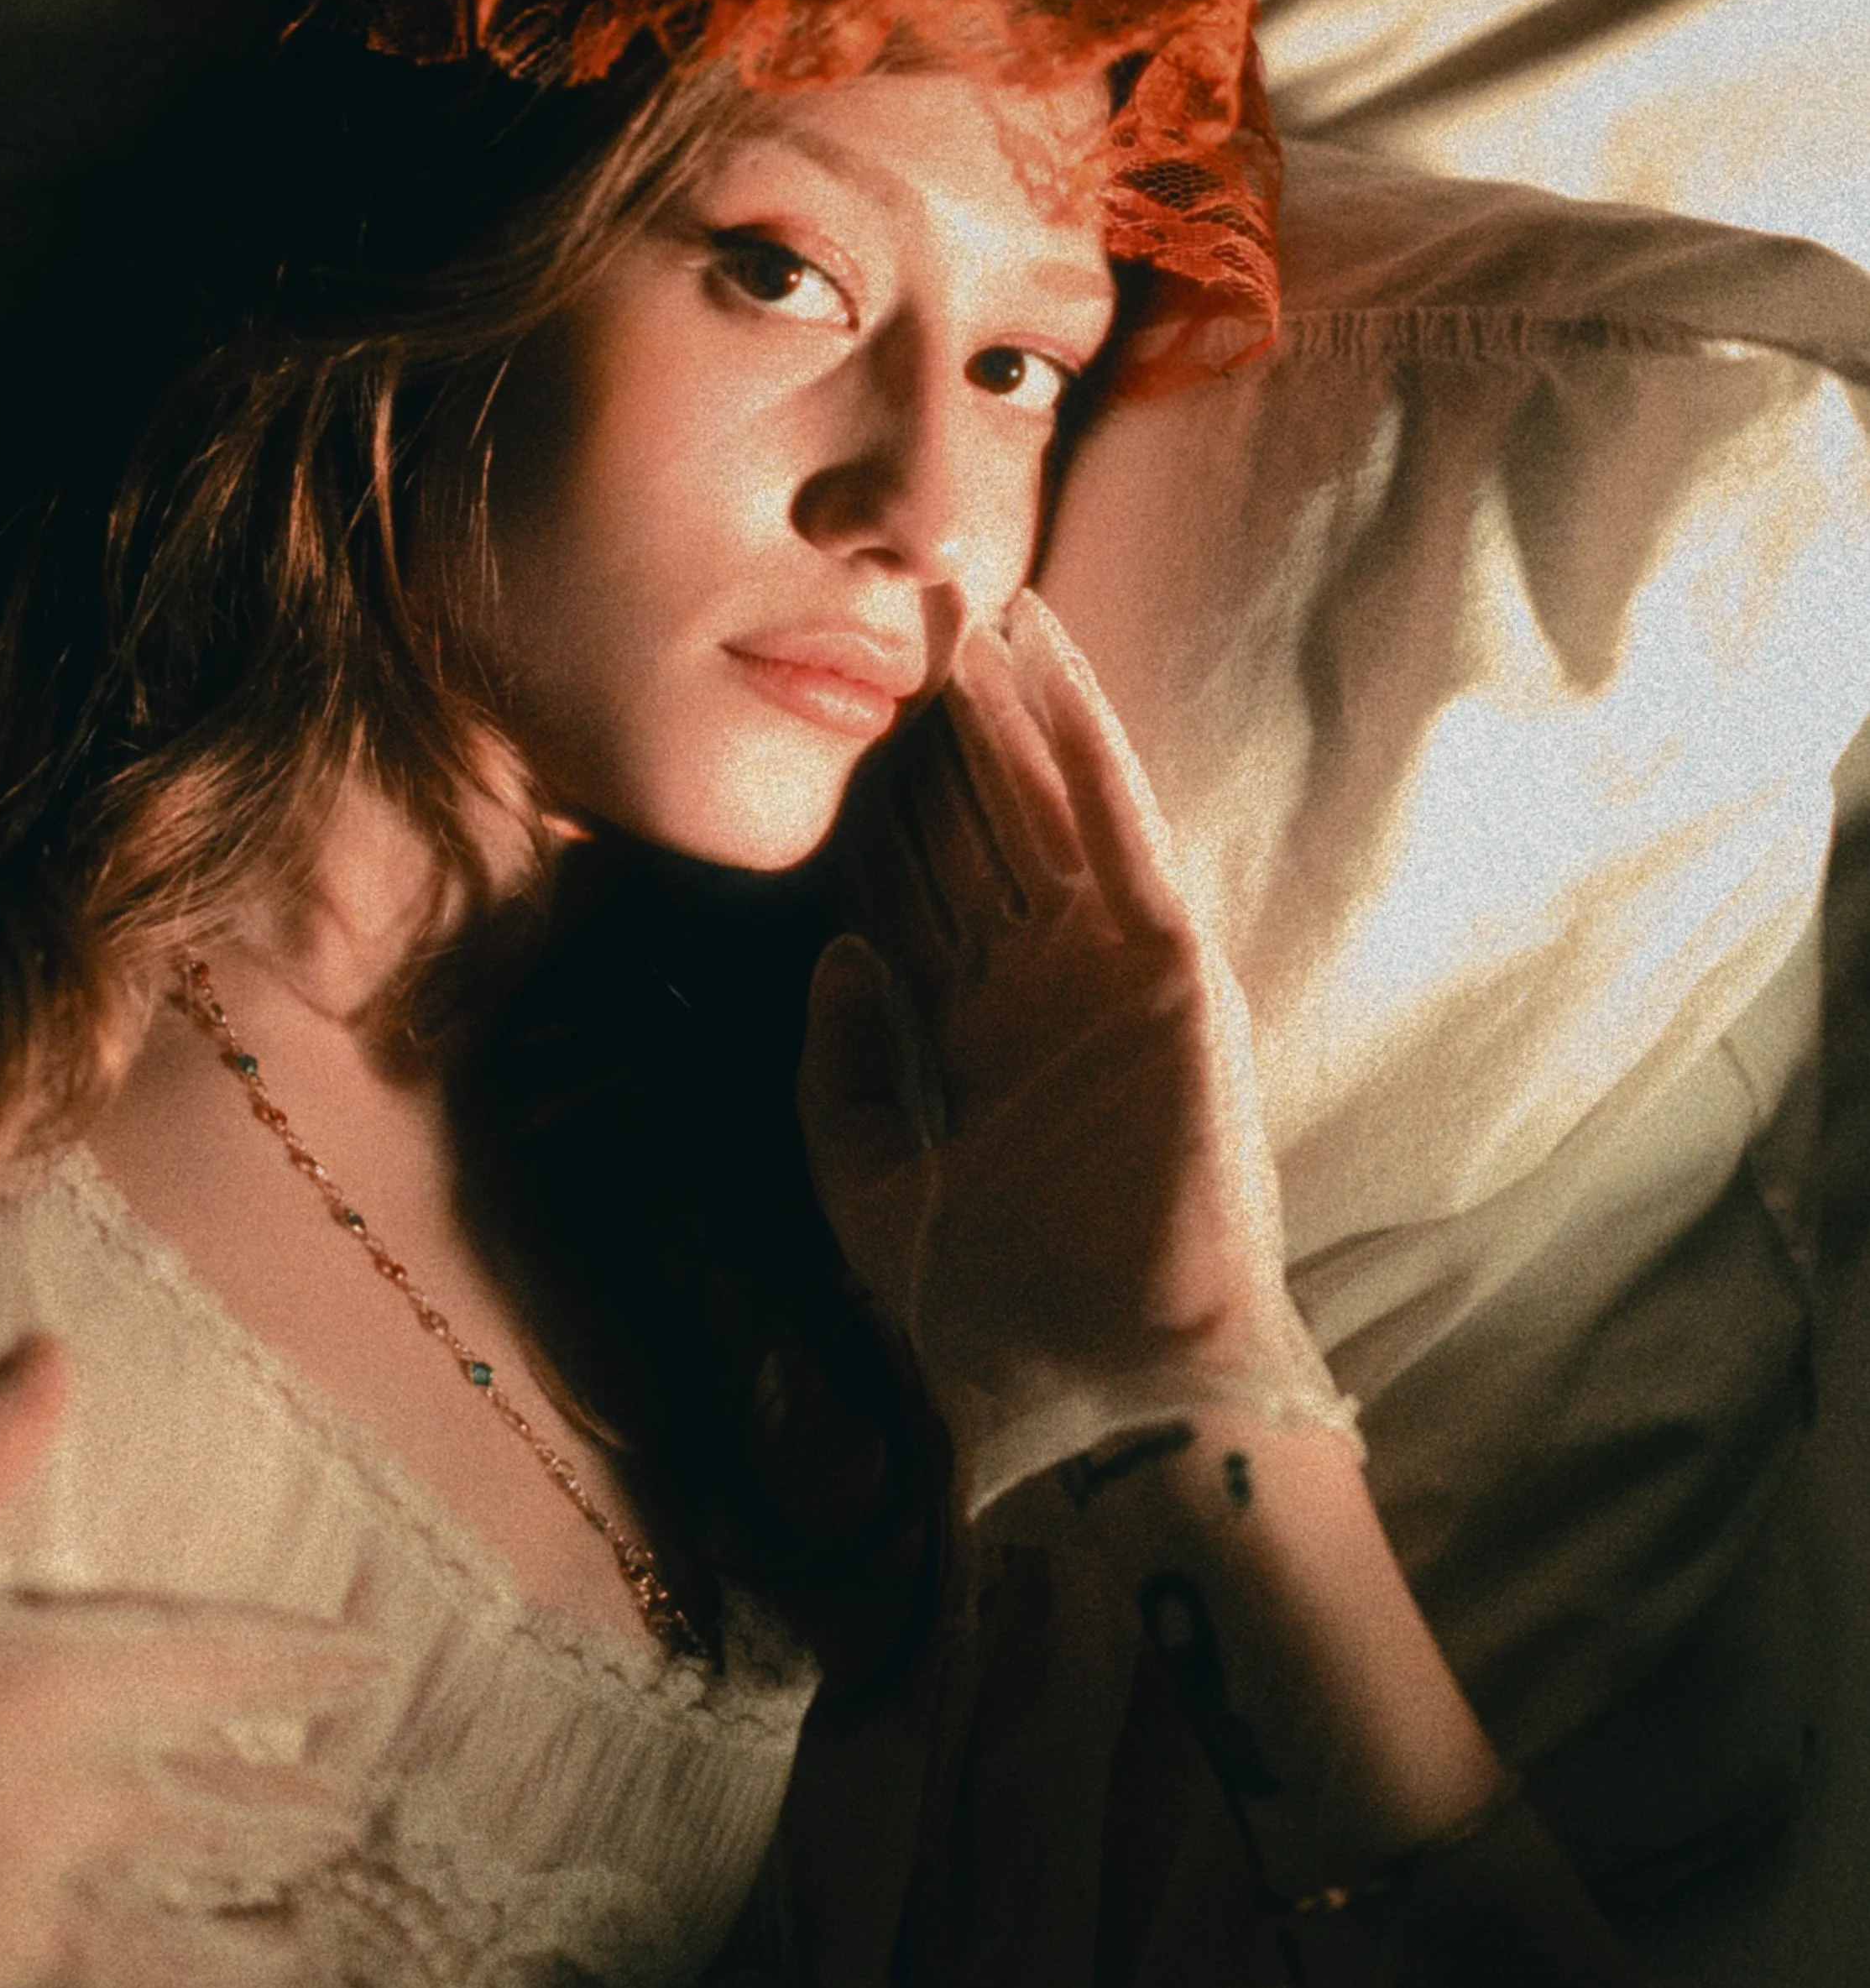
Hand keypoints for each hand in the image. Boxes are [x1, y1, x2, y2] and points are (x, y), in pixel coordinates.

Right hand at [0, 1288, 378, 1987]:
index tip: (373, 1669)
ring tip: (318, 1952)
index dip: (304, 1666)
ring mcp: (24, 1952)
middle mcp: (64, 1816)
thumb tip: (52, 1359)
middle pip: (232, 1818)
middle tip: (357, 1825)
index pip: (222, 1665)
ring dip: (269, 1956)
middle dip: (302, 1820)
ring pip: (198, 1959)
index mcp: (41, 1679)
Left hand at [798, 592, 1349, 1519]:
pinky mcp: (1168, 967)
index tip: (819, 709)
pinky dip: (1083, 742)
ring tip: (961, 604)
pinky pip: (1117, 830)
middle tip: (890, 612)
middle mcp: (1032, 988)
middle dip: (934, 730)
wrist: (1105, 1384)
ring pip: (1040, 806)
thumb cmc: (990, 1312)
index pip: (908, 891)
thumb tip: (839, 947)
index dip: (869, 801)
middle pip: (973, 829)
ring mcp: (1103, 970)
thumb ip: (843, 1070)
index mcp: (963, 1041)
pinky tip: (1044, 662)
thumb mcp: (867, 1184)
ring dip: (1005, 707)